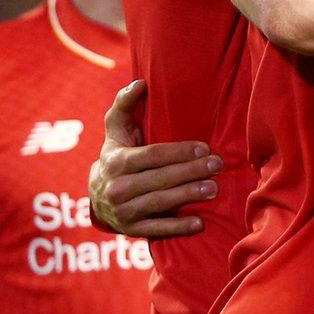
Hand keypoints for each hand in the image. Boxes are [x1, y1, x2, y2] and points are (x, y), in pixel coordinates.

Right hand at [88, 81, 218, 239]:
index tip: (205, 147)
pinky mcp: (130, 230)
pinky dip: (177, 227)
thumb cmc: (116, 154)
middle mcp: (116, 188)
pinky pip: (156, 229)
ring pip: (160, 202)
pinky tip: (199, 223)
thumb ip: (125, 104)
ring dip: (188, 195)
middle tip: (217, 165)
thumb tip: (141, 83)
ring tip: (213, 189)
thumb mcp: (115, 129)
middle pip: (159, 178)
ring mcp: (123, 211)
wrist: (96, 195)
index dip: (179, 152)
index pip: (152, 156)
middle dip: (191, 171)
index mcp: (115, 161)